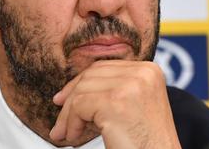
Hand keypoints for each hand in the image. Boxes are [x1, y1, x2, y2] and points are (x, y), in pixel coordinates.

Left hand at [49, 60, 181, 148]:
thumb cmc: (146, 144)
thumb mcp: (133, 108)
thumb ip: (111, 92)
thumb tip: (70, 92)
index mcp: (149, 71)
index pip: (103, 68)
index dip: (79, 83)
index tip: (63, 100)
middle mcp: (142, 73)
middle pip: (90, 76)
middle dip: (70, 99)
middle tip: (60, 122)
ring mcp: (130, 86)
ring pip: (81, 91)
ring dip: (69, 116)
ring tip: (67, 134)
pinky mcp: (115, 103)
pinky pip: (79, 106)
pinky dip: (72, 124)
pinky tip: (75, 138)